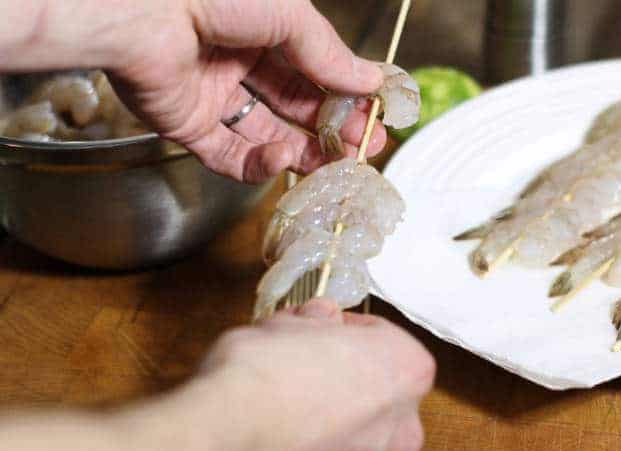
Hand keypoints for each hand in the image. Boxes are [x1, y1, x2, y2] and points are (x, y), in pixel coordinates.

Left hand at [3, 0, 387, 181]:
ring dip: (303, 151)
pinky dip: (258, 163)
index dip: (345, 95)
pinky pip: (228, 153)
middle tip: (365, 149)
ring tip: (336, 164)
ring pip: (265, 134)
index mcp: (261, 27)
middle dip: (332, 128)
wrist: (142, 7)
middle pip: (293, 105)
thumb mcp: (290, 17)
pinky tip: (284, 158)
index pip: (313, 69)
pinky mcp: (185, 125)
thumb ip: (329, 56)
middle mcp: (236, 61)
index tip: (376, 117)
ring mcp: (210, 95)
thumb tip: (371, 83)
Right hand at [195, 299, 434, 450]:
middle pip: (374, 392)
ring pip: (352, 437)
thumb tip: (319, 320)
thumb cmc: (261, 380)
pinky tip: (271, 446)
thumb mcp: (284, 325)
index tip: (316, 330)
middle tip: (294, 367)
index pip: (382, 338)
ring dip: (324, 423)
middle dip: (338, 379)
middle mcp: (402, 426)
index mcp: (406, 369)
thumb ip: (314, 323)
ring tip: (275, 409)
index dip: (342, 330)